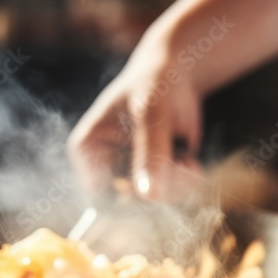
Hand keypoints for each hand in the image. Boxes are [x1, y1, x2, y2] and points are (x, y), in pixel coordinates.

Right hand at [67, 42, 204, 199]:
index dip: (126, 200)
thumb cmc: (153, 84)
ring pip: (154, 200)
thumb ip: (150, 154)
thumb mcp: (150, 114)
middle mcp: (105, 167)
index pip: (97, 195)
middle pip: (129, 202)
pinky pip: (170, 195)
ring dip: (177, 184)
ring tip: (187, 160)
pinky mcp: (154, 175)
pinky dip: (185, 182)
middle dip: (161, 188)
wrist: (176, 74)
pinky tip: (190, 162)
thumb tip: (150, 195)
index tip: (156, 190)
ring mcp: (131, 173)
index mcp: (87, 151)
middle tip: (185, 169)